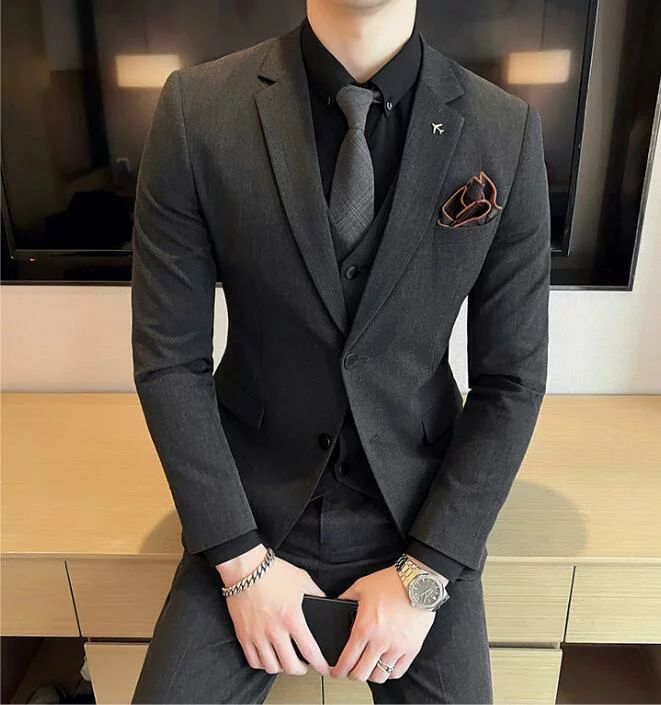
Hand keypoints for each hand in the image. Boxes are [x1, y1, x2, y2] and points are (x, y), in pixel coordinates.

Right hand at [217, 545, 330, 676]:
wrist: (247, 568)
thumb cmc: (273, 572)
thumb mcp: (303, 580)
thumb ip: (316, 594)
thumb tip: (326, 603)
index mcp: (292, 618)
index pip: (310, 651)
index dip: (320, 664)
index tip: (323, 668)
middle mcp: (274, 630)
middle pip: (290, 666)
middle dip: (301, 670)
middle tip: (304, 665)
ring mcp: (257, 635)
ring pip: (271, 667)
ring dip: (281, 667)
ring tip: (286, 660)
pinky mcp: (243, 635)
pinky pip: (253, 661)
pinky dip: (262, 664)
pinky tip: (268, 657)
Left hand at [330, 565, 435, 682]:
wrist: (418, 582)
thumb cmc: (391, 582)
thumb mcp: (361, 586)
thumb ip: (345, 597)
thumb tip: (336, 603)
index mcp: (364, 627)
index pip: (347, 660)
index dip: (338, 671)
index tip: (336, 672)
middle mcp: (379, 641)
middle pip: (361, 674)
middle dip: (351, 675)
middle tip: (350, 670)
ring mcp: (397, 647)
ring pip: (379, 676)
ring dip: (371, 675)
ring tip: (368, 667)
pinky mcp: (412, 649)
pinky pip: (398, 671)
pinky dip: (389, 672)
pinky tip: (385, 664)